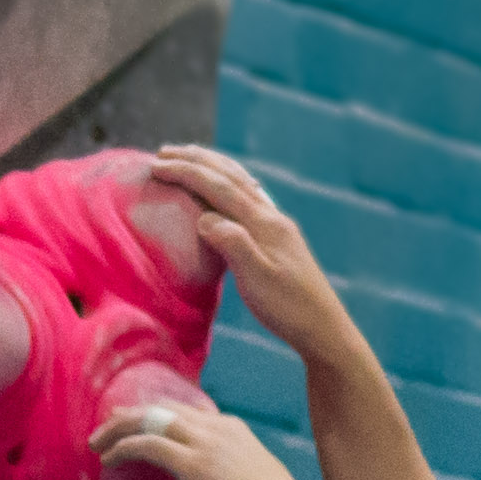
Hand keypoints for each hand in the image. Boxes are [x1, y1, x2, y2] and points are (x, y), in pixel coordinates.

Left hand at [92, 380, 314, 479]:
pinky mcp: (192, 464)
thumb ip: (233, 473)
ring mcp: (204, 443)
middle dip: (130, 415)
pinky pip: (146, 445)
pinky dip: (122, 449)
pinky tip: (107, 459)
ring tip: (96, 443)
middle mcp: (216, 427)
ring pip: (147, 420)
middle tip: (106, 427)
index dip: (155, 414)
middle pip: (161, 408)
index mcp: (232, 427)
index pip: (185, 410)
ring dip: (117, 430)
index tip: (136, 423)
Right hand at [148, 146, 371, 379]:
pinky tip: (228, 188)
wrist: (324, 328)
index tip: (155, 166)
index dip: (186, 172)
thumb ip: (234, 245)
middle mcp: (271, 216)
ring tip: (190, 158)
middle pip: (230, 175)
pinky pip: (250, 196)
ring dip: (213, 166)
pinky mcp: (280, 236)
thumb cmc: (289, 310)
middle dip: (195, 160)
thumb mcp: (258, 281)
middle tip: (163, 151)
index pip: (218, 187)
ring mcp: (277, 224)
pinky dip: (230, 182)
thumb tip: (205, 218)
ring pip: (241, 182)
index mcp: (263, 223)